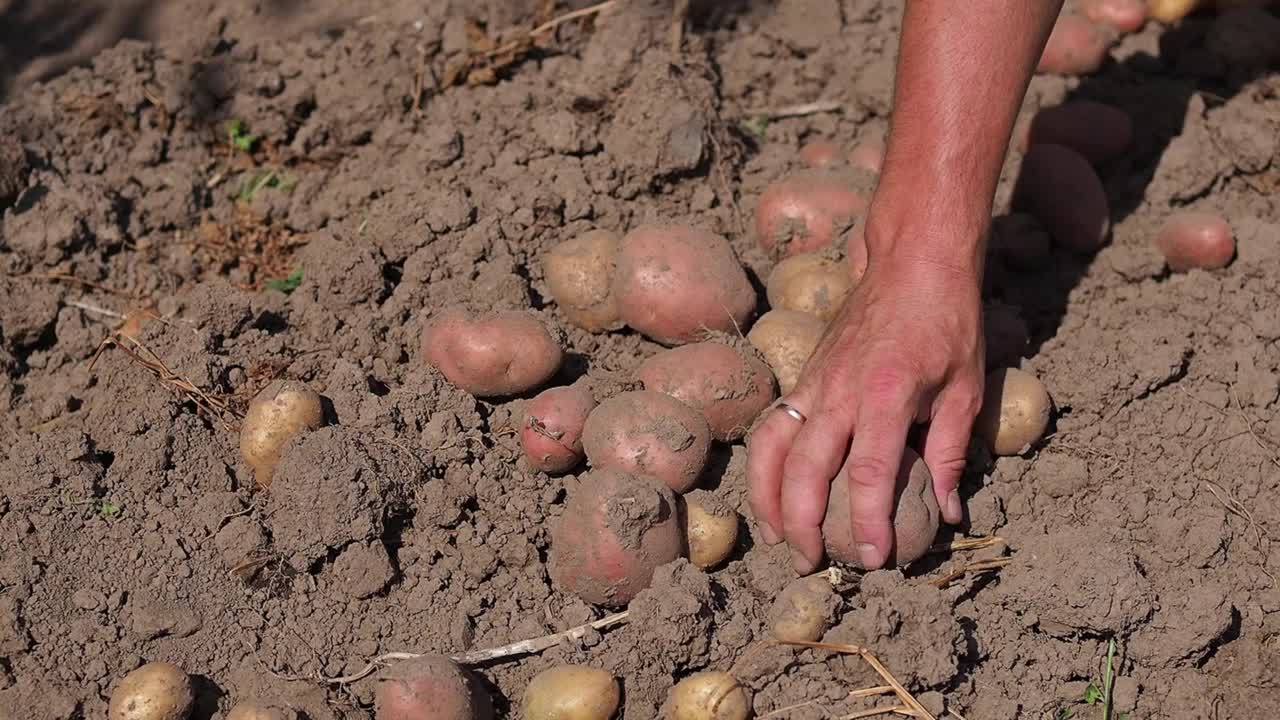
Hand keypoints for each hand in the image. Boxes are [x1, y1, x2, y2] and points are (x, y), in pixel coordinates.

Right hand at [747, 237, 984, 572]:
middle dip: (804, 524)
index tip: (875, 559)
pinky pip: (771, 427)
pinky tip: (771, 494)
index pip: (871, 472)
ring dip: (768, 499)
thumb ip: (952, 453)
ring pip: (771, 449)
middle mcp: (839, 390)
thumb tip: (949, 512)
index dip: (870, 521)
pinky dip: (764, 466)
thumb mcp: (965, 390)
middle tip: (812, 563)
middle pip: (805, 470)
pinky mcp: (802, 376)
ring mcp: (813, 381)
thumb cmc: (947, 322)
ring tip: (778, 538)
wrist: (910, 261)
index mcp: (887, 394)